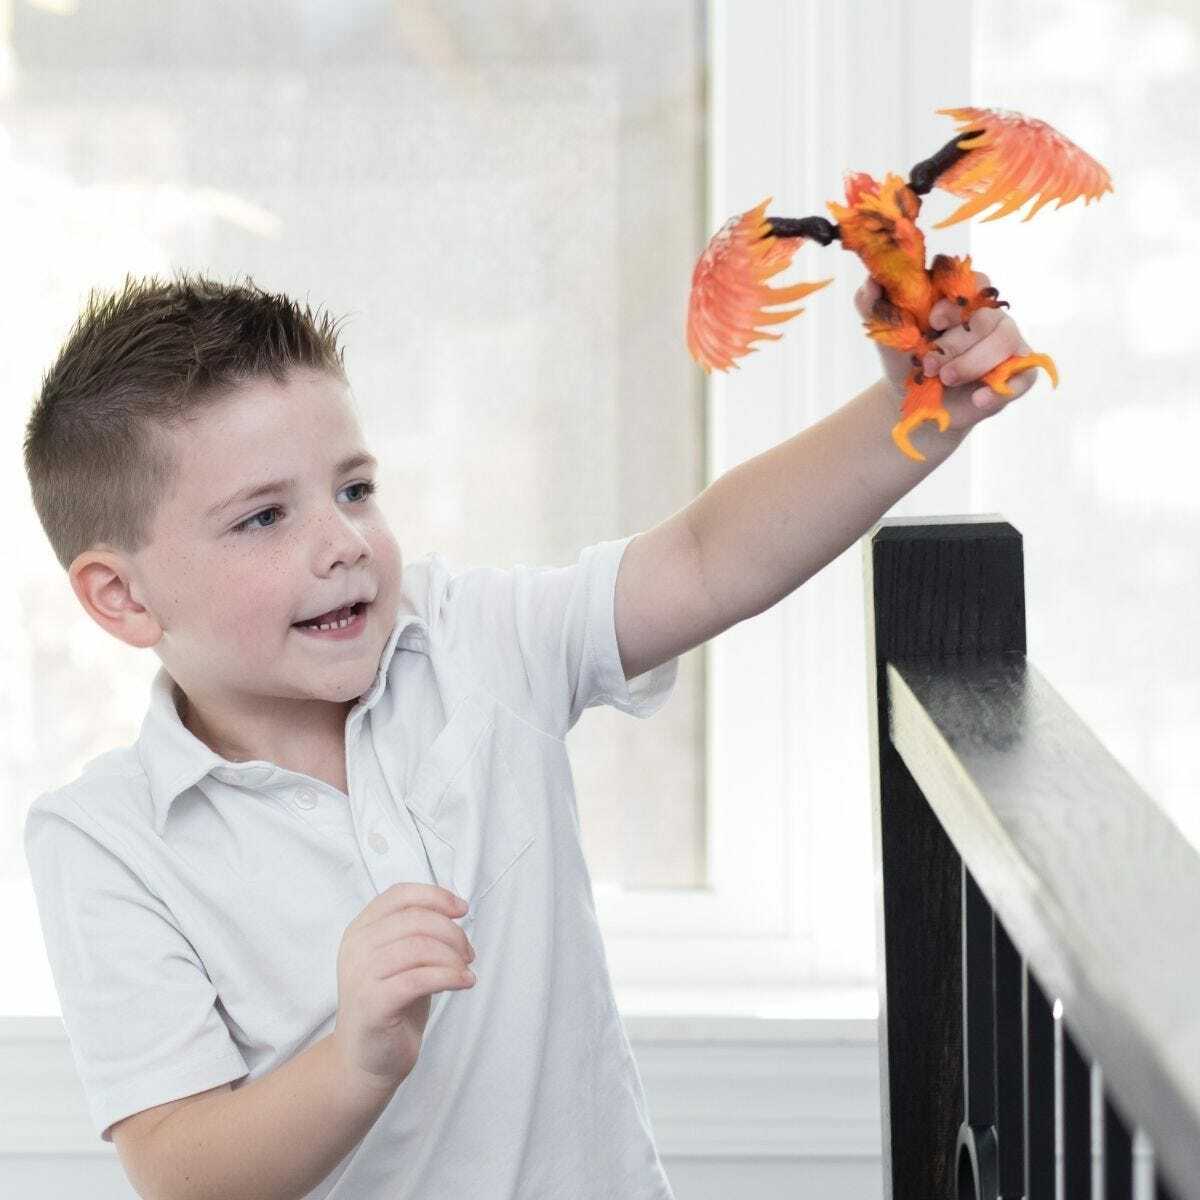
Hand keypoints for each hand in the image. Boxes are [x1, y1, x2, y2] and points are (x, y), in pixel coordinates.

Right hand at [330, 883, 475, 1094]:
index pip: (399, 894)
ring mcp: (360, 976)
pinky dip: (450, 977)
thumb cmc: (390, 1004)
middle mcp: (356, 948)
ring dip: (453, 956)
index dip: (435, 896)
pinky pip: (419, 979)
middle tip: (468, 953)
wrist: (365, 1059)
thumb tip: (455, 909)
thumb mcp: (402, 959)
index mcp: (360, 930)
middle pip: (415, 919)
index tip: (461, 909)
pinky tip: (465, 982)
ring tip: (465, 970)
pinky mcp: (373, 1004)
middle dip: (452, 932)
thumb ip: (418, 931)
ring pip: (419, 946)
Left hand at [853, 275, 1040, 432]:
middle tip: (928, 365)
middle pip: (987, 315)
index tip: (931, 320)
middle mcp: (989, 316)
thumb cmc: (906, 362)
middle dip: (955, 343)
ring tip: (946, 379)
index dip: (955, 299)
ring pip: (1005, 340)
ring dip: (972, 362)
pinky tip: (979, 398)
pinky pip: (1025, 374)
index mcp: (961, 299)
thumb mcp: (886, 335)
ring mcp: (1008, 343)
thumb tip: (871, 281)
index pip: (973, 281)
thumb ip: (872, 304)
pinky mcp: (1019, 373)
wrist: (917, 405)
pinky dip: (1002, 388)